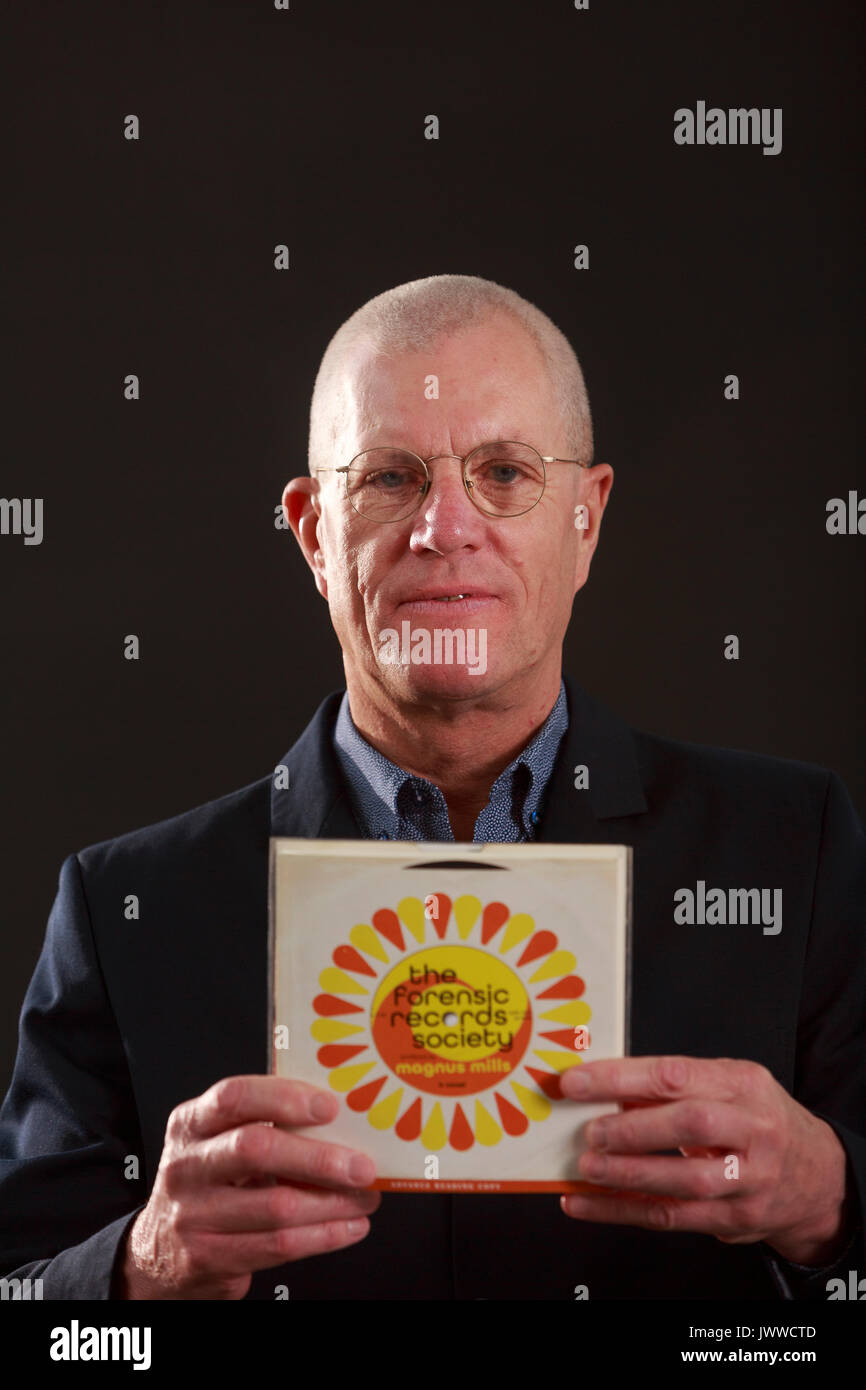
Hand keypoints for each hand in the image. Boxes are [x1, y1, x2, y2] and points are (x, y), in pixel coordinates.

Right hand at [119, 1074, 379, 1298]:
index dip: (284, 1097)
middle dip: (319, 1157)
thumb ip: (265, 1127)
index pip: (235, 1097)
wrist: (160, 1252)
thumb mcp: (219, 1144)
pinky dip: (323, 1236)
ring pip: (276, 1206)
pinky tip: (348, 1227)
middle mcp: (186, 1166)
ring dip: (333, 1203)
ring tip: (365, 1197)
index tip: (329, 1106)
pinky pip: (277, 1246)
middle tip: (361, 1165)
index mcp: (191, 1123)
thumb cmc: (208, 1185)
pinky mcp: (207, 1258)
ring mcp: (192, 1214)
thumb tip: (341, 1120)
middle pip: (255, 1149)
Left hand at [559, 1056, 850, 1265]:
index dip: (622, 1078)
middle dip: (632, 1129)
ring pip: (685, 1179)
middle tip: (590, 1131)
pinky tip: (587, 1203)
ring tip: (588, 1168)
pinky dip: (622, 1212)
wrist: (817, 1176)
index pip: (677, 1074)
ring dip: (628, 1175)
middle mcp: (753, 1129)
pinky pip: (672, 1217)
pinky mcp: (736, 1219)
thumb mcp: (729, 1085)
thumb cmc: (758, 1120)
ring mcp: (749, 1179)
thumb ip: (676, 1086)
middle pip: (690, 1125)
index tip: (580, 1082)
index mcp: (743, 1083)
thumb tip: (605, 1088)